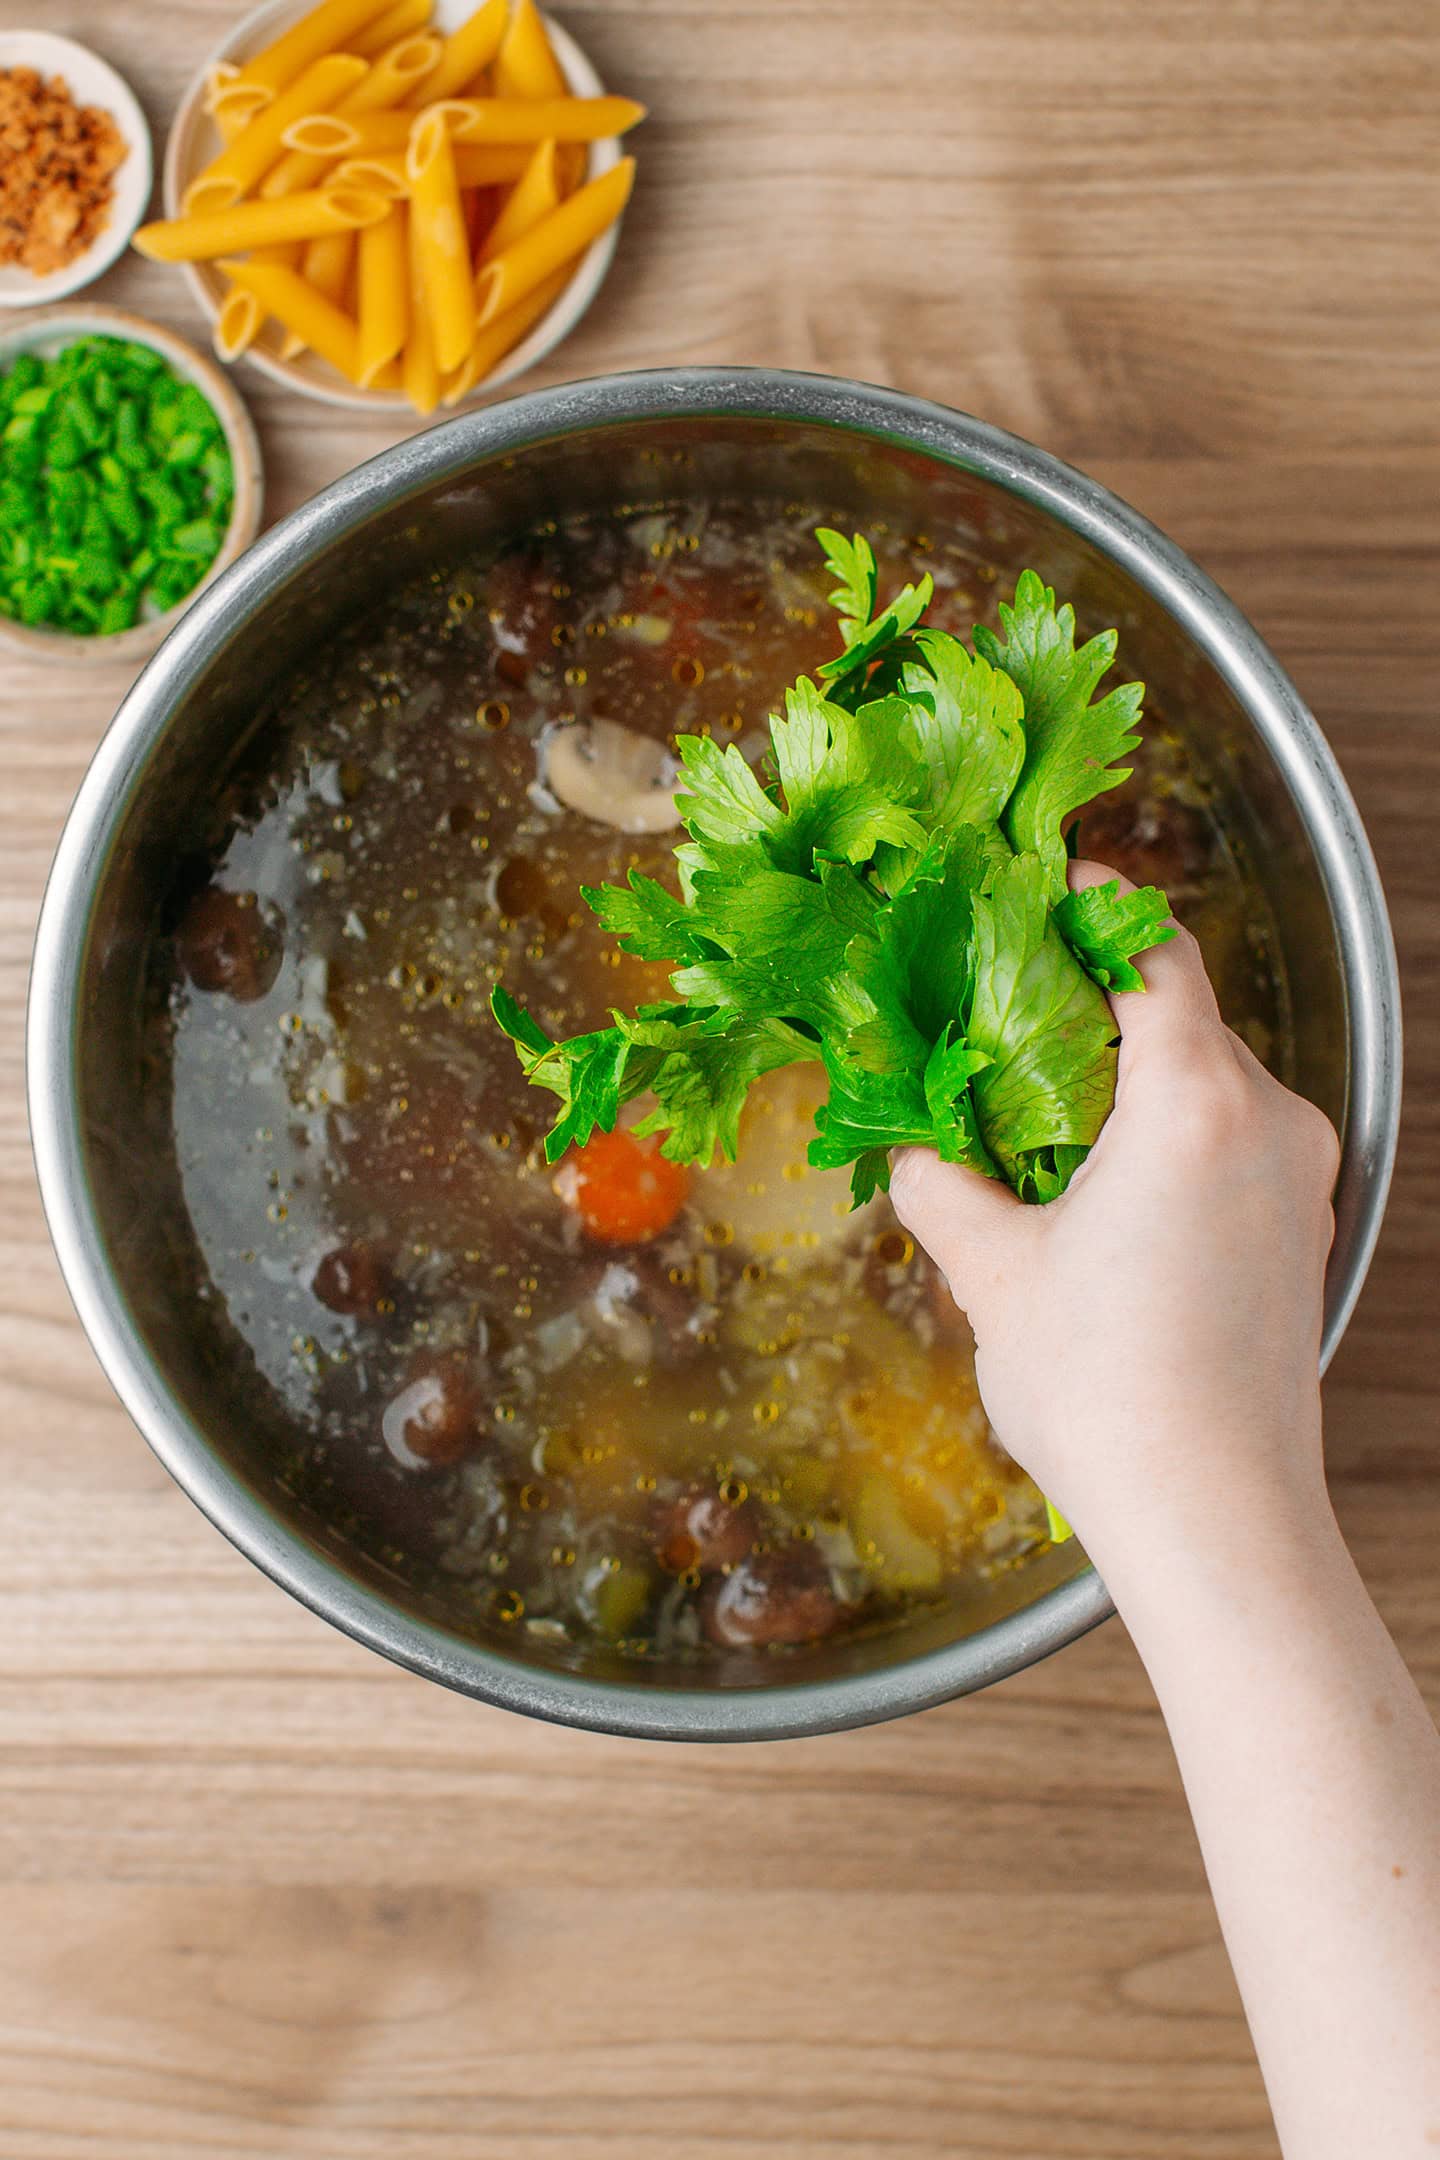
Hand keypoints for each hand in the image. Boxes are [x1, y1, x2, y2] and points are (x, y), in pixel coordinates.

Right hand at [889, 861, 1341, 1560]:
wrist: (1216, 1519)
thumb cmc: (1106, 1391)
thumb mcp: (991, 1273)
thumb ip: (940, 1182)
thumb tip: (907, 1145)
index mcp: (1193, 1100)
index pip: (1155, 952)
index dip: (1098, 908)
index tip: (1045, 892)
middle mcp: (1268, 1121)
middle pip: (1185, 1016)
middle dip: (1097, 1004)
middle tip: (1008, 1015)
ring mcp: (1299, 1180)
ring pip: (1211, 1085)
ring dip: (1132, 1080)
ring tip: (1043, 1118)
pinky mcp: (1302, 1234)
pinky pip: (1235, 1145)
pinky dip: (1172, 1138)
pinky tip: (1104, 1191)